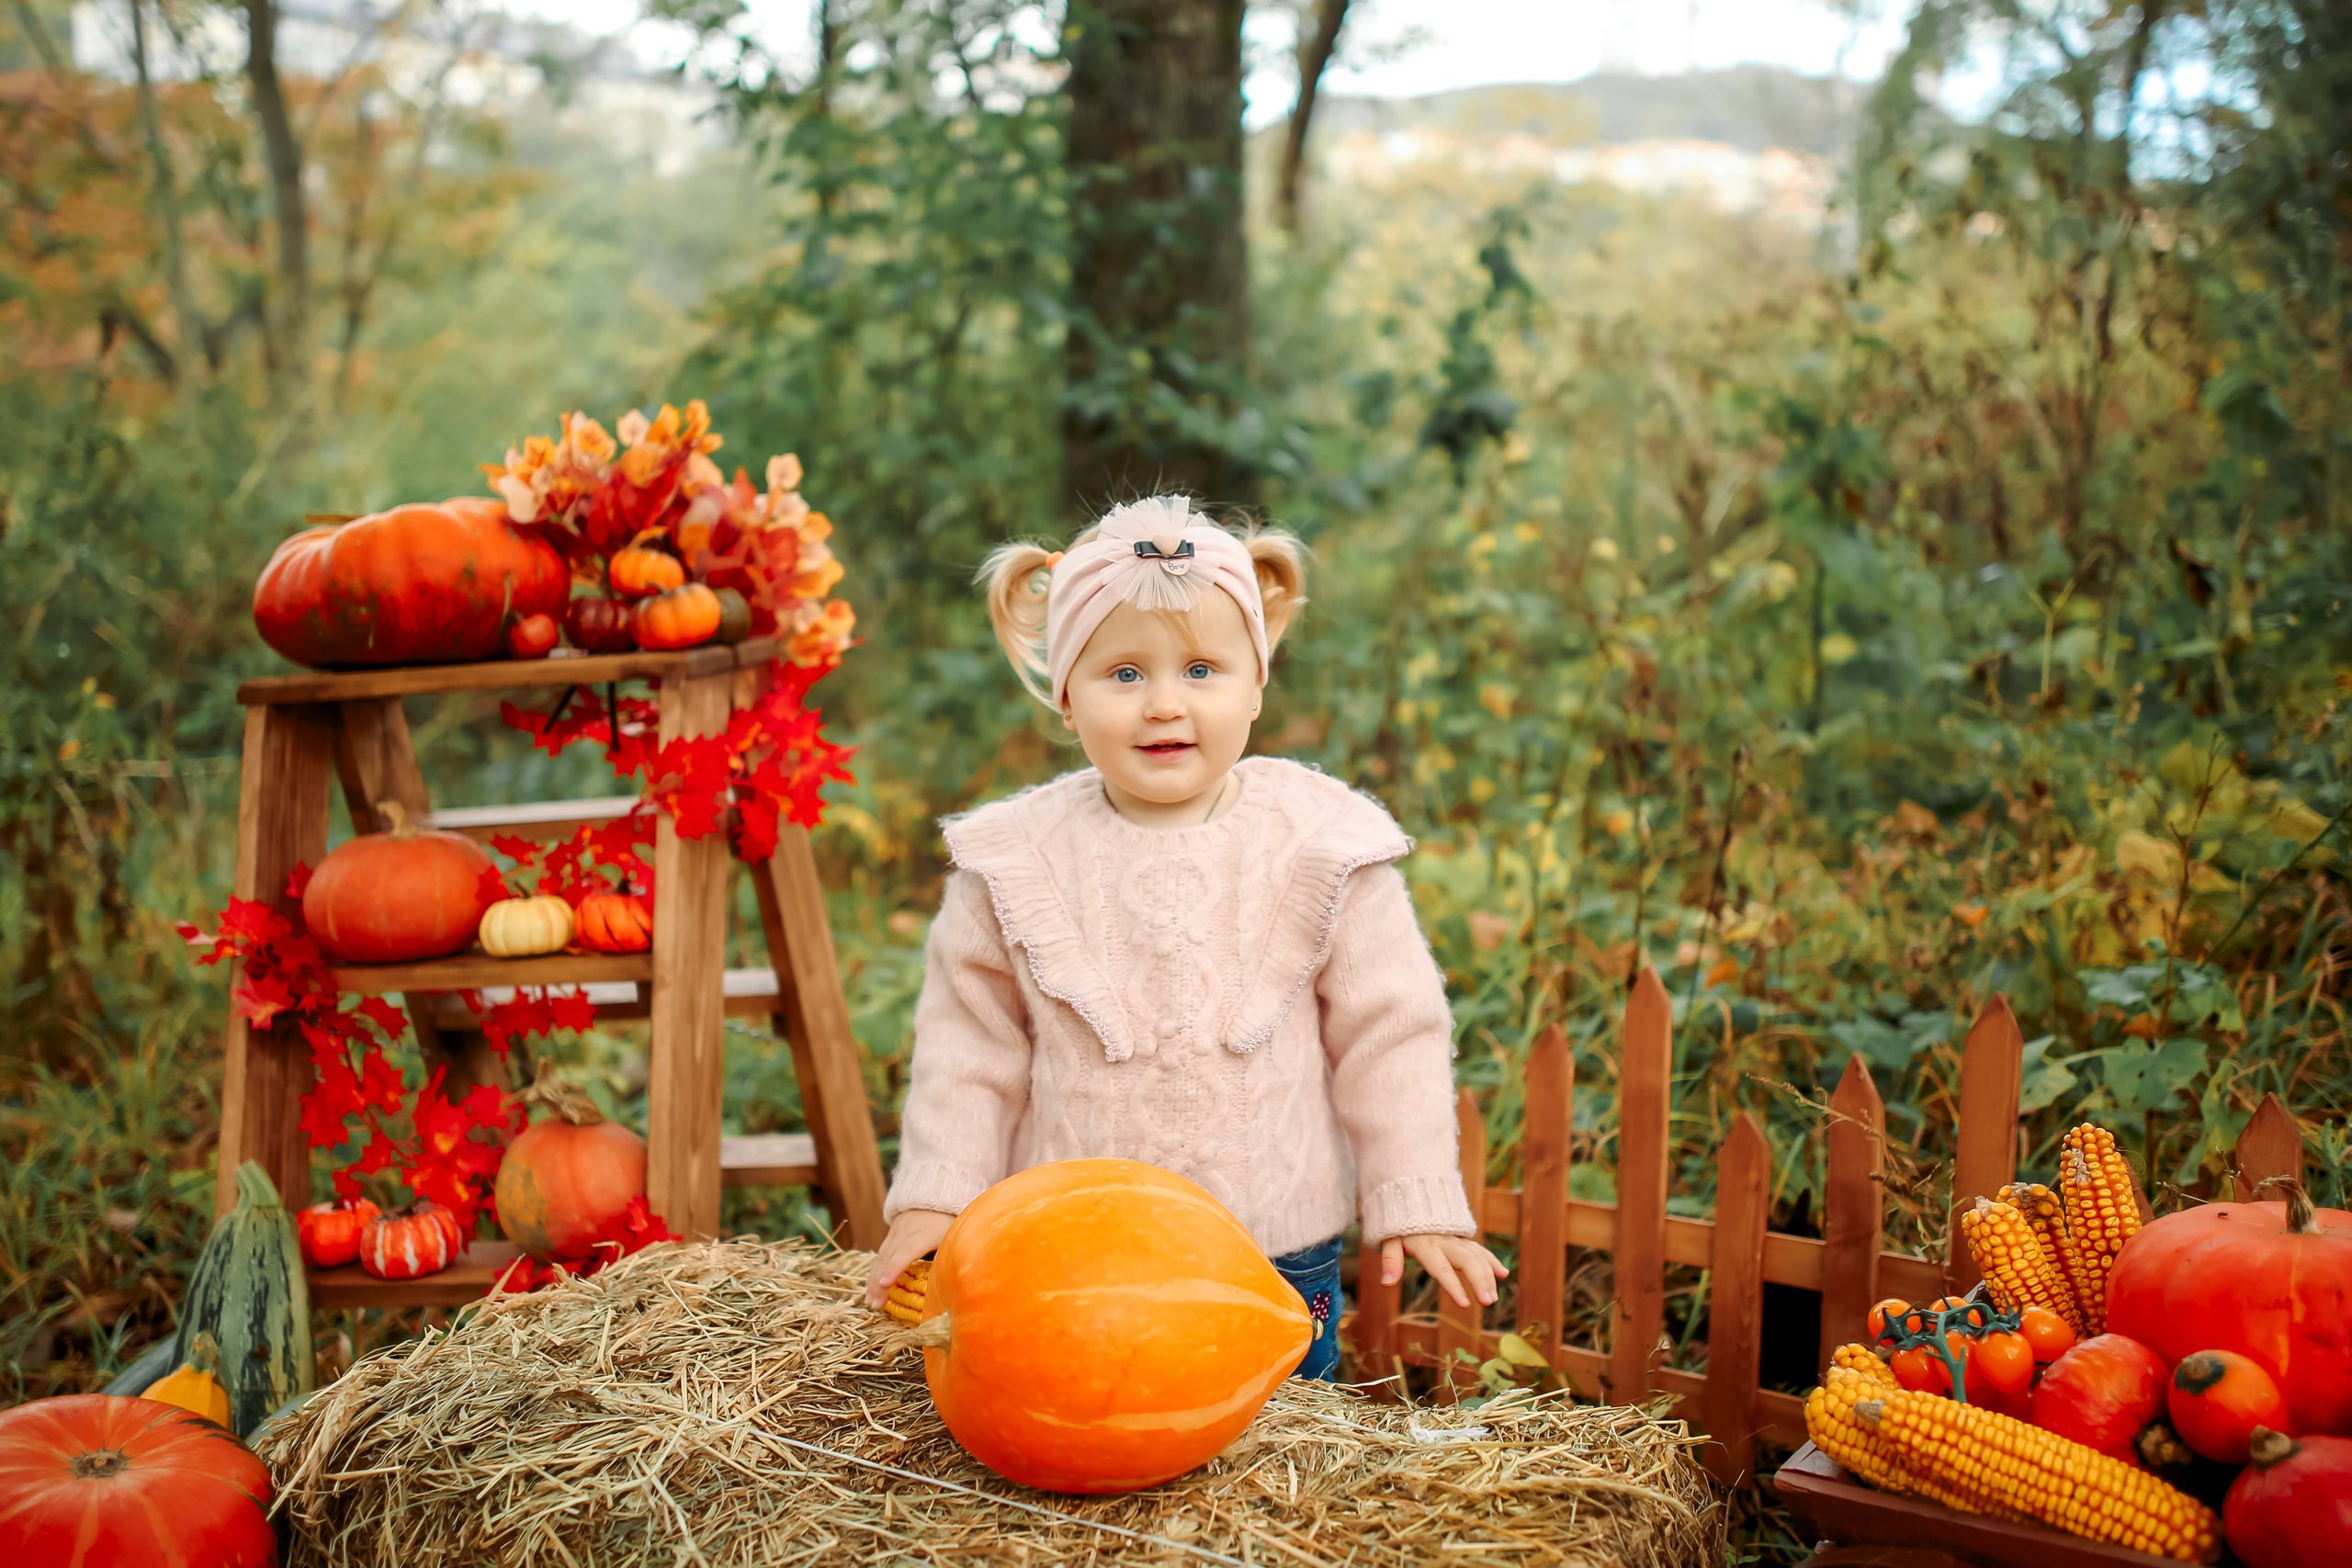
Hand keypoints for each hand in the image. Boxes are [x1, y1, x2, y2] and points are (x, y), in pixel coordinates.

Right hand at [864, 1209, 955, 1310]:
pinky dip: (874, 1274)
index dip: (896, 1266)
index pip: (908, 1249)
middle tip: (876, 1305)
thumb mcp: (958, 1234)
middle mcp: (907, 1231)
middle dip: (880, 1281)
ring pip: (881, 1257)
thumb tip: (959, 1280)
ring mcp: (896, 1232)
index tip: (885, 1283)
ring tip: (871, 1302)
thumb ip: (958, 1253)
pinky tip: (872, 1290)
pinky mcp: (890, 1237)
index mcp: (927, 1232)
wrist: (935, 1198)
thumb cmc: (952, 1222)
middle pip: (889, 1256)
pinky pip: (879, 1256)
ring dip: (873, 1281)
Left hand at [1380, 1233, 1509, 1310]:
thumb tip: (1387, 1283)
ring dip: (1488, 1276)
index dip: (1453, 1286)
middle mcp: (1444, 1241)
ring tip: (1492, 1299)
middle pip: (1467, 1261)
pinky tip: (1503, 1274)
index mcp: (1426, 1245)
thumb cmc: (1398, 1225)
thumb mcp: (1388, 1239)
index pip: (1441, 1268)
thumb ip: (1390, 1260)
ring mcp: (1456, 1239)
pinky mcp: (1462, 1238)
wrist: (1411, 1196)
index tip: (1465, 1305)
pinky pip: (1480, 1249)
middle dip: (1479, 1281)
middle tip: (1487, 1302)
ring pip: (1477, 1256)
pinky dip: (1492, 1260)